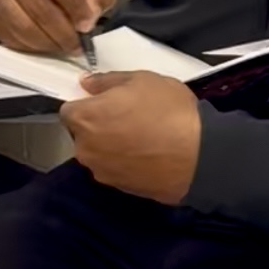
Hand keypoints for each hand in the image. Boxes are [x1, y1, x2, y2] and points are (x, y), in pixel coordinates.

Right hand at [0, 0, 115, 53]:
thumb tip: (93, 13)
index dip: (77, 7)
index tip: (89, 25)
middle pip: (41, 10)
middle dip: (65, 33)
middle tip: (79, 44)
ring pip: (24, 28)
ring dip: (49, 44)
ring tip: (64, 45)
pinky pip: (11, 39)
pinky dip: (32, 47)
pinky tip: (44, 43)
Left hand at [60, 71, 200, 204]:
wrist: (201, 156)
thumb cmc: (167, 110)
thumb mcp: (140, 80)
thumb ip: (106, 81)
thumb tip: (85, 84)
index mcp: (85, 119)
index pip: (68, 110)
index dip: (85, 104)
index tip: (104, 102)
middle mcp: (86, 149)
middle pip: (81, 134)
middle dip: (95, 125)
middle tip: (125, 116)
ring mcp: (103, 172)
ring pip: (97, 153)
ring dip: (108, 144)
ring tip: (138, 136)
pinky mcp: (121, 189)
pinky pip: (114, 169)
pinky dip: (123, 161)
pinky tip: (145, 154)